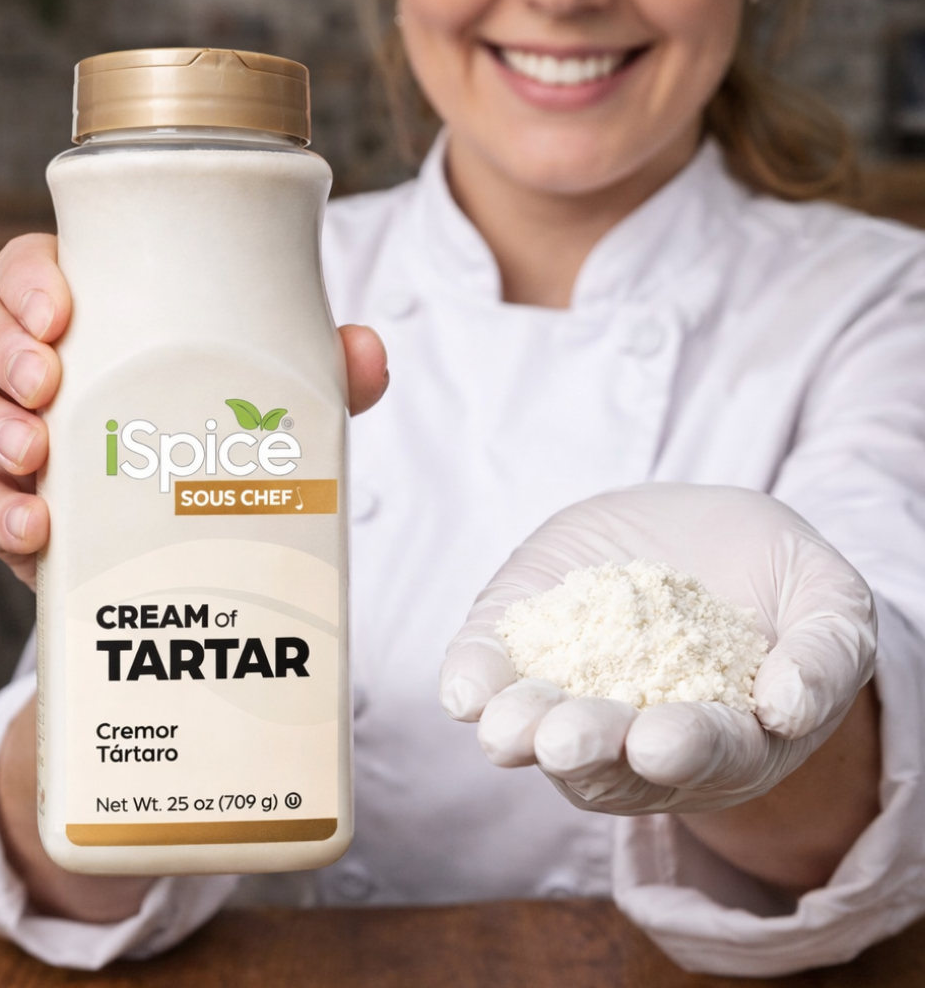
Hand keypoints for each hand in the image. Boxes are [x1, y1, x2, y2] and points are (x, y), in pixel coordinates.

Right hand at [0, 234, 388, 589]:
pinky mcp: (23, 509)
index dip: (27, 277)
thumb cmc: (232, 436)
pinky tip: (38, 530)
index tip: (60, 306)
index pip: (33, 270)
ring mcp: (26, 437)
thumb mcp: (282, 402)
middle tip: (49, 381)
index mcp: (100, 320)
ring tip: (33, 455)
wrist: (214, 534)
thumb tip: (365, 354)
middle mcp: (48, 370)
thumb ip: (324, 376)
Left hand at [440, 483, 875, 815]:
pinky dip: (473, 683)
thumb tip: (789, 709)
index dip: (688, 749)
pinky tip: (465, 688)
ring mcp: (572, 693)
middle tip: (565, 741)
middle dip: (588, 749)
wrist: (692, 529)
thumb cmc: (770, 574)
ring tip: (508, 727)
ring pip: (539, 734)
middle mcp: (638, 734)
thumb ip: (826, 653)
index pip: (709, 754)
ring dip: (519, 732)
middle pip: (610, 762)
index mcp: (723, 737)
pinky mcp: (523, 646)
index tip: (662, 741)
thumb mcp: (827, 600)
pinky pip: (489, 678)